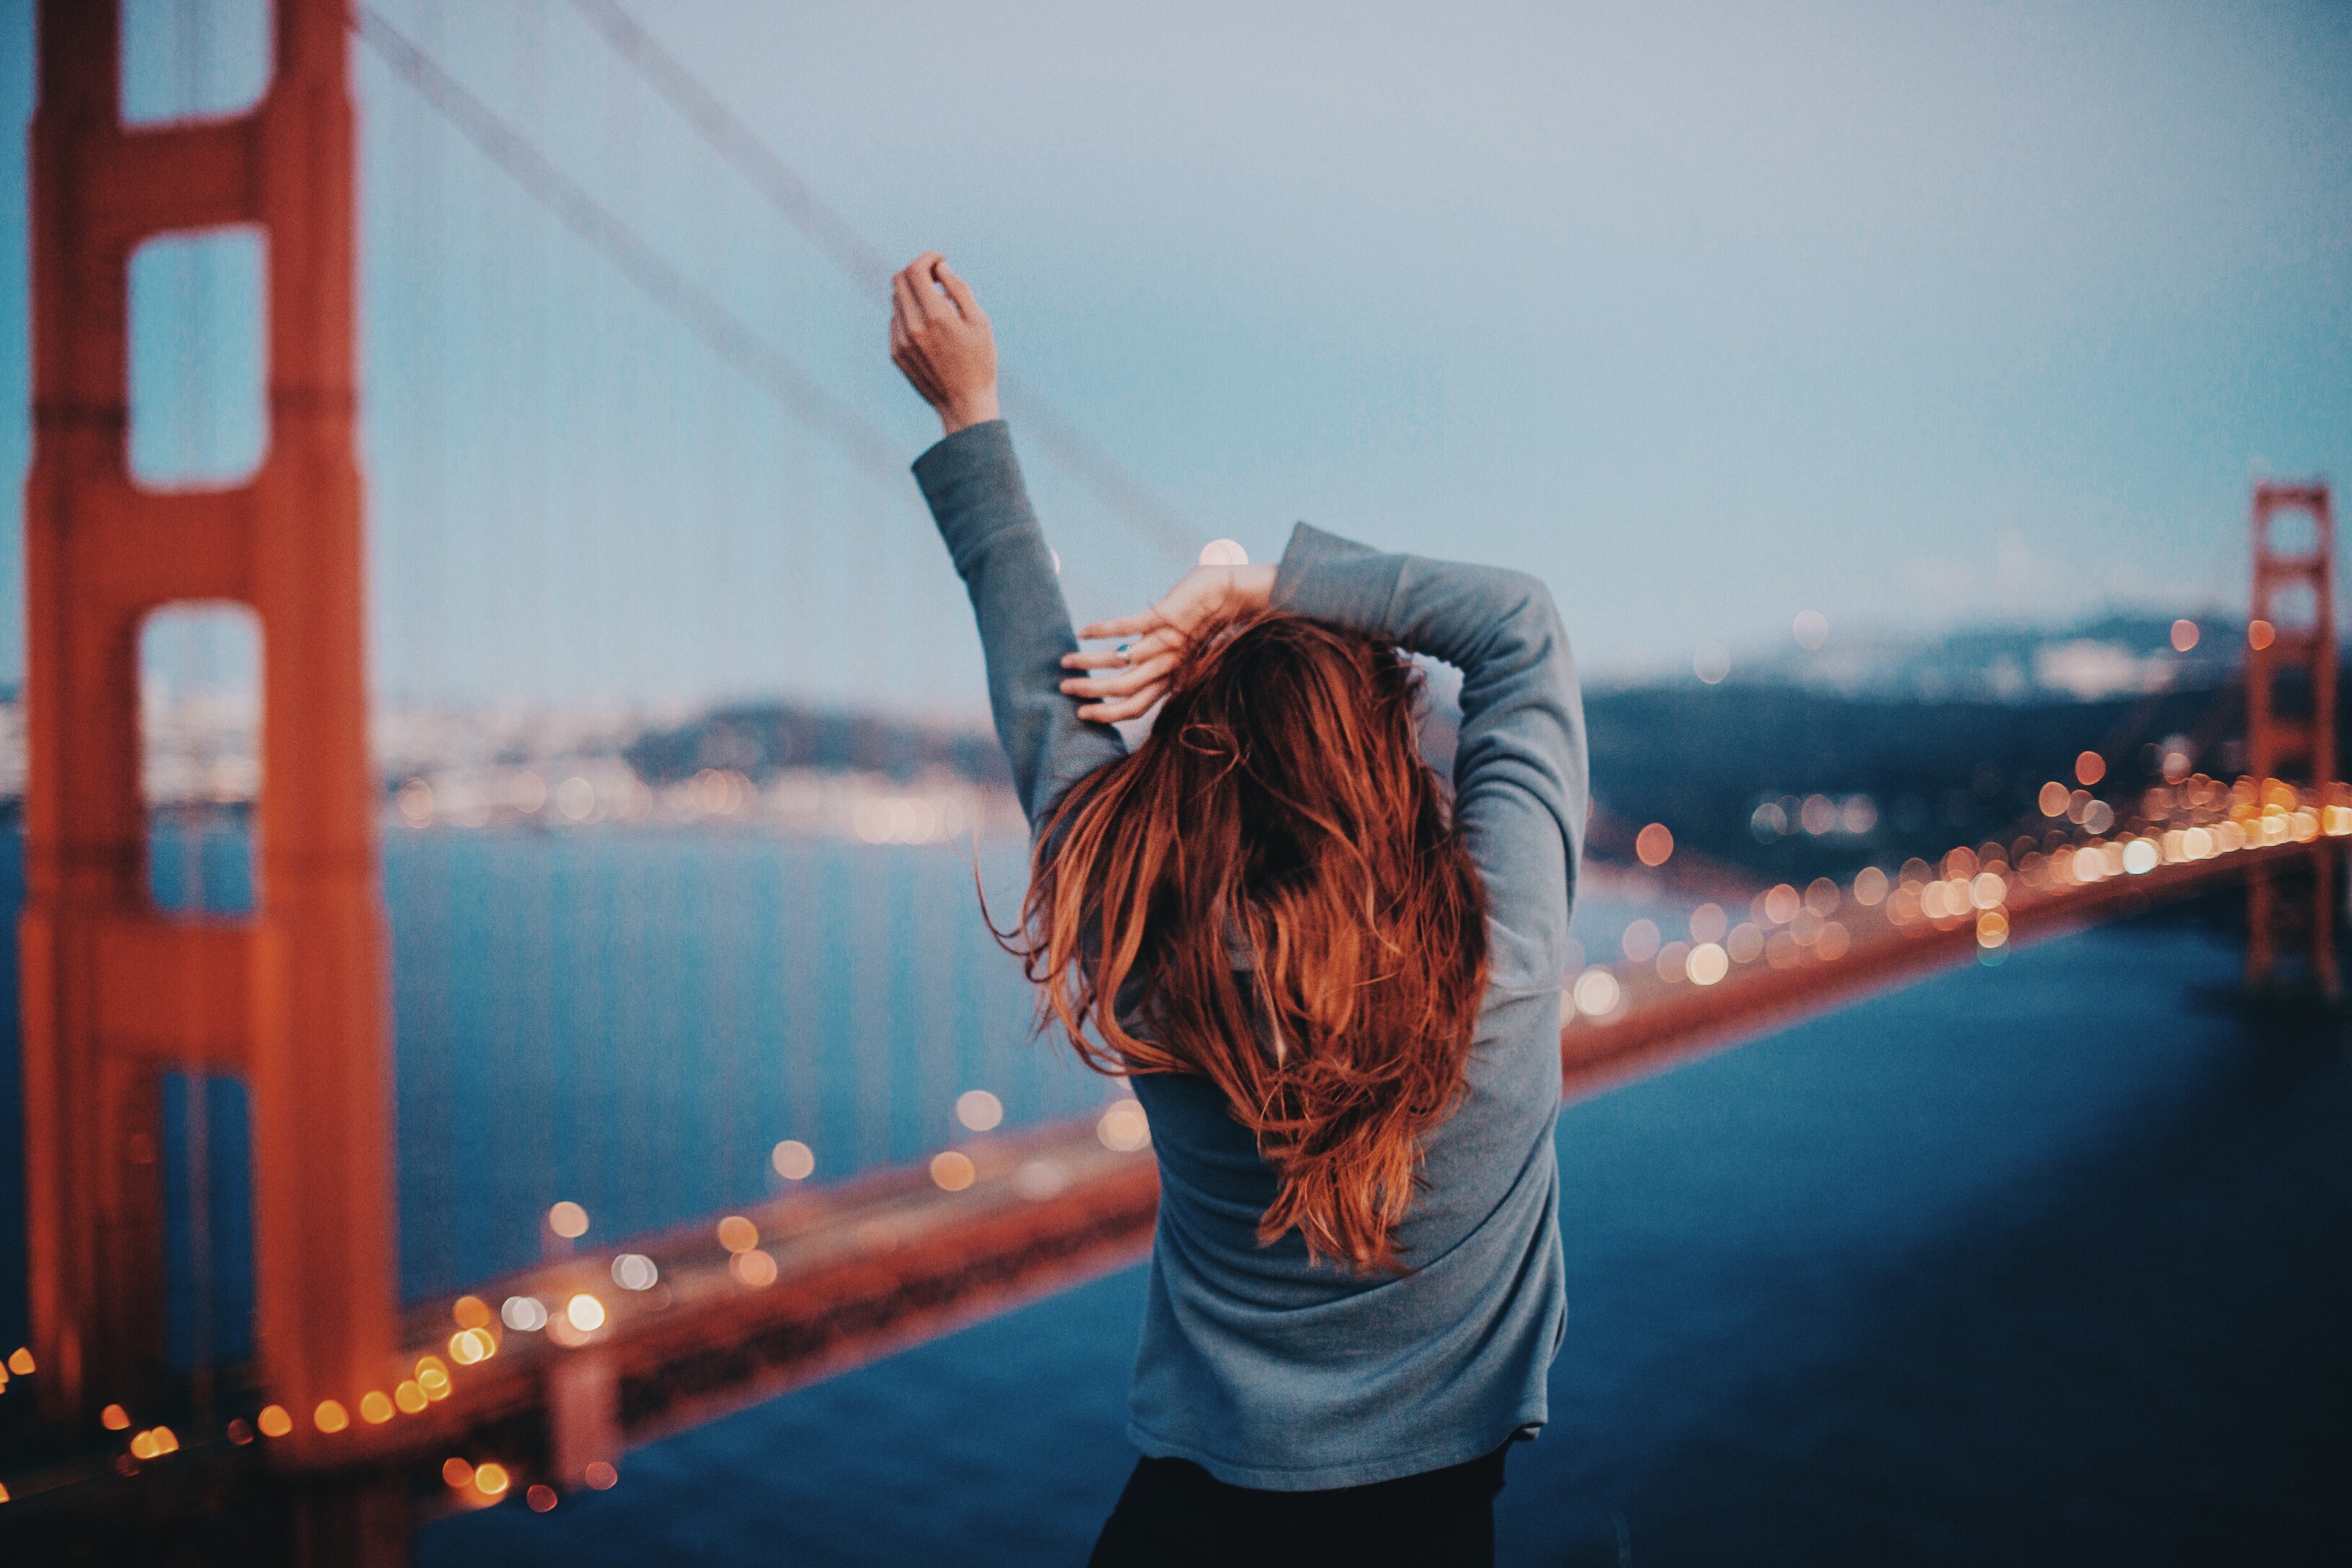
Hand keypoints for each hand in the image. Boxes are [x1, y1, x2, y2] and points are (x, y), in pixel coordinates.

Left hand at [889, 252, 999, 435]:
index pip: (916, 271)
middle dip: (917, 272)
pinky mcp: (896, 353)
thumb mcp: (980, 322)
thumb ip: (959, 290)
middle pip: (899, 280)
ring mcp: (901, 341)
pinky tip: (930, 329)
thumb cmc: (980, 362)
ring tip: (938, 308)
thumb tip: (940, 268)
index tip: (940, 260)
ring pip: (896, 300)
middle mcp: (912, 327)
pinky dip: (909, 315)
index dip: (927, 258)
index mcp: (935, 316)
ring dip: (914, 295)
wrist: (964, 404)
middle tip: (936, 279)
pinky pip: (895, 321)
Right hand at [1058, 563, 1276, 721]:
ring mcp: (1166, 642)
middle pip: (1123, 690)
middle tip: (1064, 689)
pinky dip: (1102, 630)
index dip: (1108, 714)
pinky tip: (1082, 632)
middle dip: (1091, 692)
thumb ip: (1158, 658)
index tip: (1082, 713)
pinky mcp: (1164, 616)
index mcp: (1173, 677)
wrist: (1234, 593)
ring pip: (1120, 663)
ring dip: (1088, 663)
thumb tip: (1129, 662)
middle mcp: (1169, 665)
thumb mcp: (1183, 647)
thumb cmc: (1208, 620)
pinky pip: (1127, 627)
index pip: (1136, 707)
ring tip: (1065, 661)